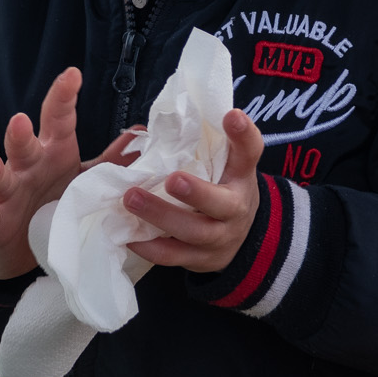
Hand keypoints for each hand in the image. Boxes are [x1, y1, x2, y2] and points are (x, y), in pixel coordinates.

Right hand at [0, 70, 131, 278]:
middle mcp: (28, 167)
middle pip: (24, 146)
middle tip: (22, 120)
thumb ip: (109, 160)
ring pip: (1, 177)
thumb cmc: (54, 200)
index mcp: (54, 153)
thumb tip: (142, 136)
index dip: (62, 97)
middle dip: (21, 134)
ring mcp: (8, 193)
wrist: (19, 242)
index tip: (72, 75)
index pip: (58, 121)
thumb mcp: (82, 177)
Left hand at [122, 108, 265, 272]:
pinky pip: (173, 257)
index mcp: (241, 176)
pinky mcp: (200, 260)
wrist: (242, 238)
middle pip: (221, 204)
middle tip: (170, 179)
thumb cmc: (223, 188)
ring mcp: (219, 239)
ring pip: (193, 233)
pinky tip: (127, 234)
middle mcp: (235, 209)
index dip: (243, 135)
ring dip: (161, 217)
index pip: (250, 152)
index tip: (230, 115)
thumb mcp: (226, 162)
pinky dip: (149, 247)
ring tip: (130, 199)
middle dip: (196, 193)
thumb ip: (206, 140)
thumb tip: (163, 117)